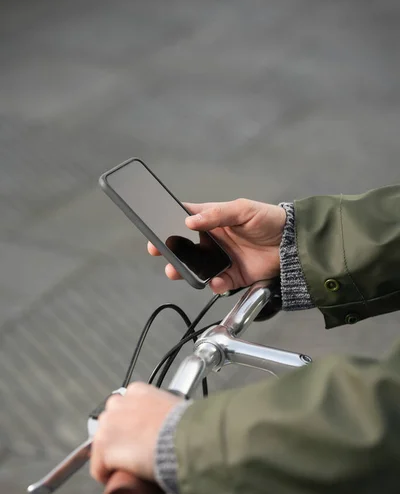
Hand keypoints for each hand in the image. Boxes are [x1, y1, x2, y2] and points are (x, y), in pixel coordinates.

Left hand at [90, 383, 181, 483]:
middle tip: (134, 453)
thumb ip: (172, 410)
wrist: (184, 440)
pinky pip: (98, 467)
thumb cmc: (186, 426)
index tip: (137, 436)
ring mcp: (108, 425)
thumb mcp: (177, 408)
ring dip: (111, 456)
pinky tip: (116, 479)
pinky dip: (105, 475)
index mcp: (137, 391)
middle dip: (118, 438)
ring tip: (127, 467)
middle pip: (109, 423)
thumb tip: (178, 422)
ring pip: (101, 445)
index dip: (129, 425)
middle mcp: (118, 404)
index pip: (124, 407)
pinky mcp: (104, 448)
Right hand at [147, 198, 285, 293]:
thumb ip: (217, 214)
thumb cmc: (269, 219)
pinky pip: (218, 282)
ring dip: (186, 271)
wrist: (293, 243)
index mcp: (214, 219)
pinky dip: (214, 283)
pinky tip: (216, 280)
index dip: (169, 223)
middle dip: (171, 251)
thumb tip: (190, 220)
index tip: (155, 227)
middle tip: (159, 252)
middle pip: (186, 246)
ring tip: (177, 271)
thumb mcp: (243, 209)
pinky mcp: (234, 276)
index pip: (186, 219)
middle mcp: (214, 240)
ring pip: (197, 267)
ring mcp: (222, 259)